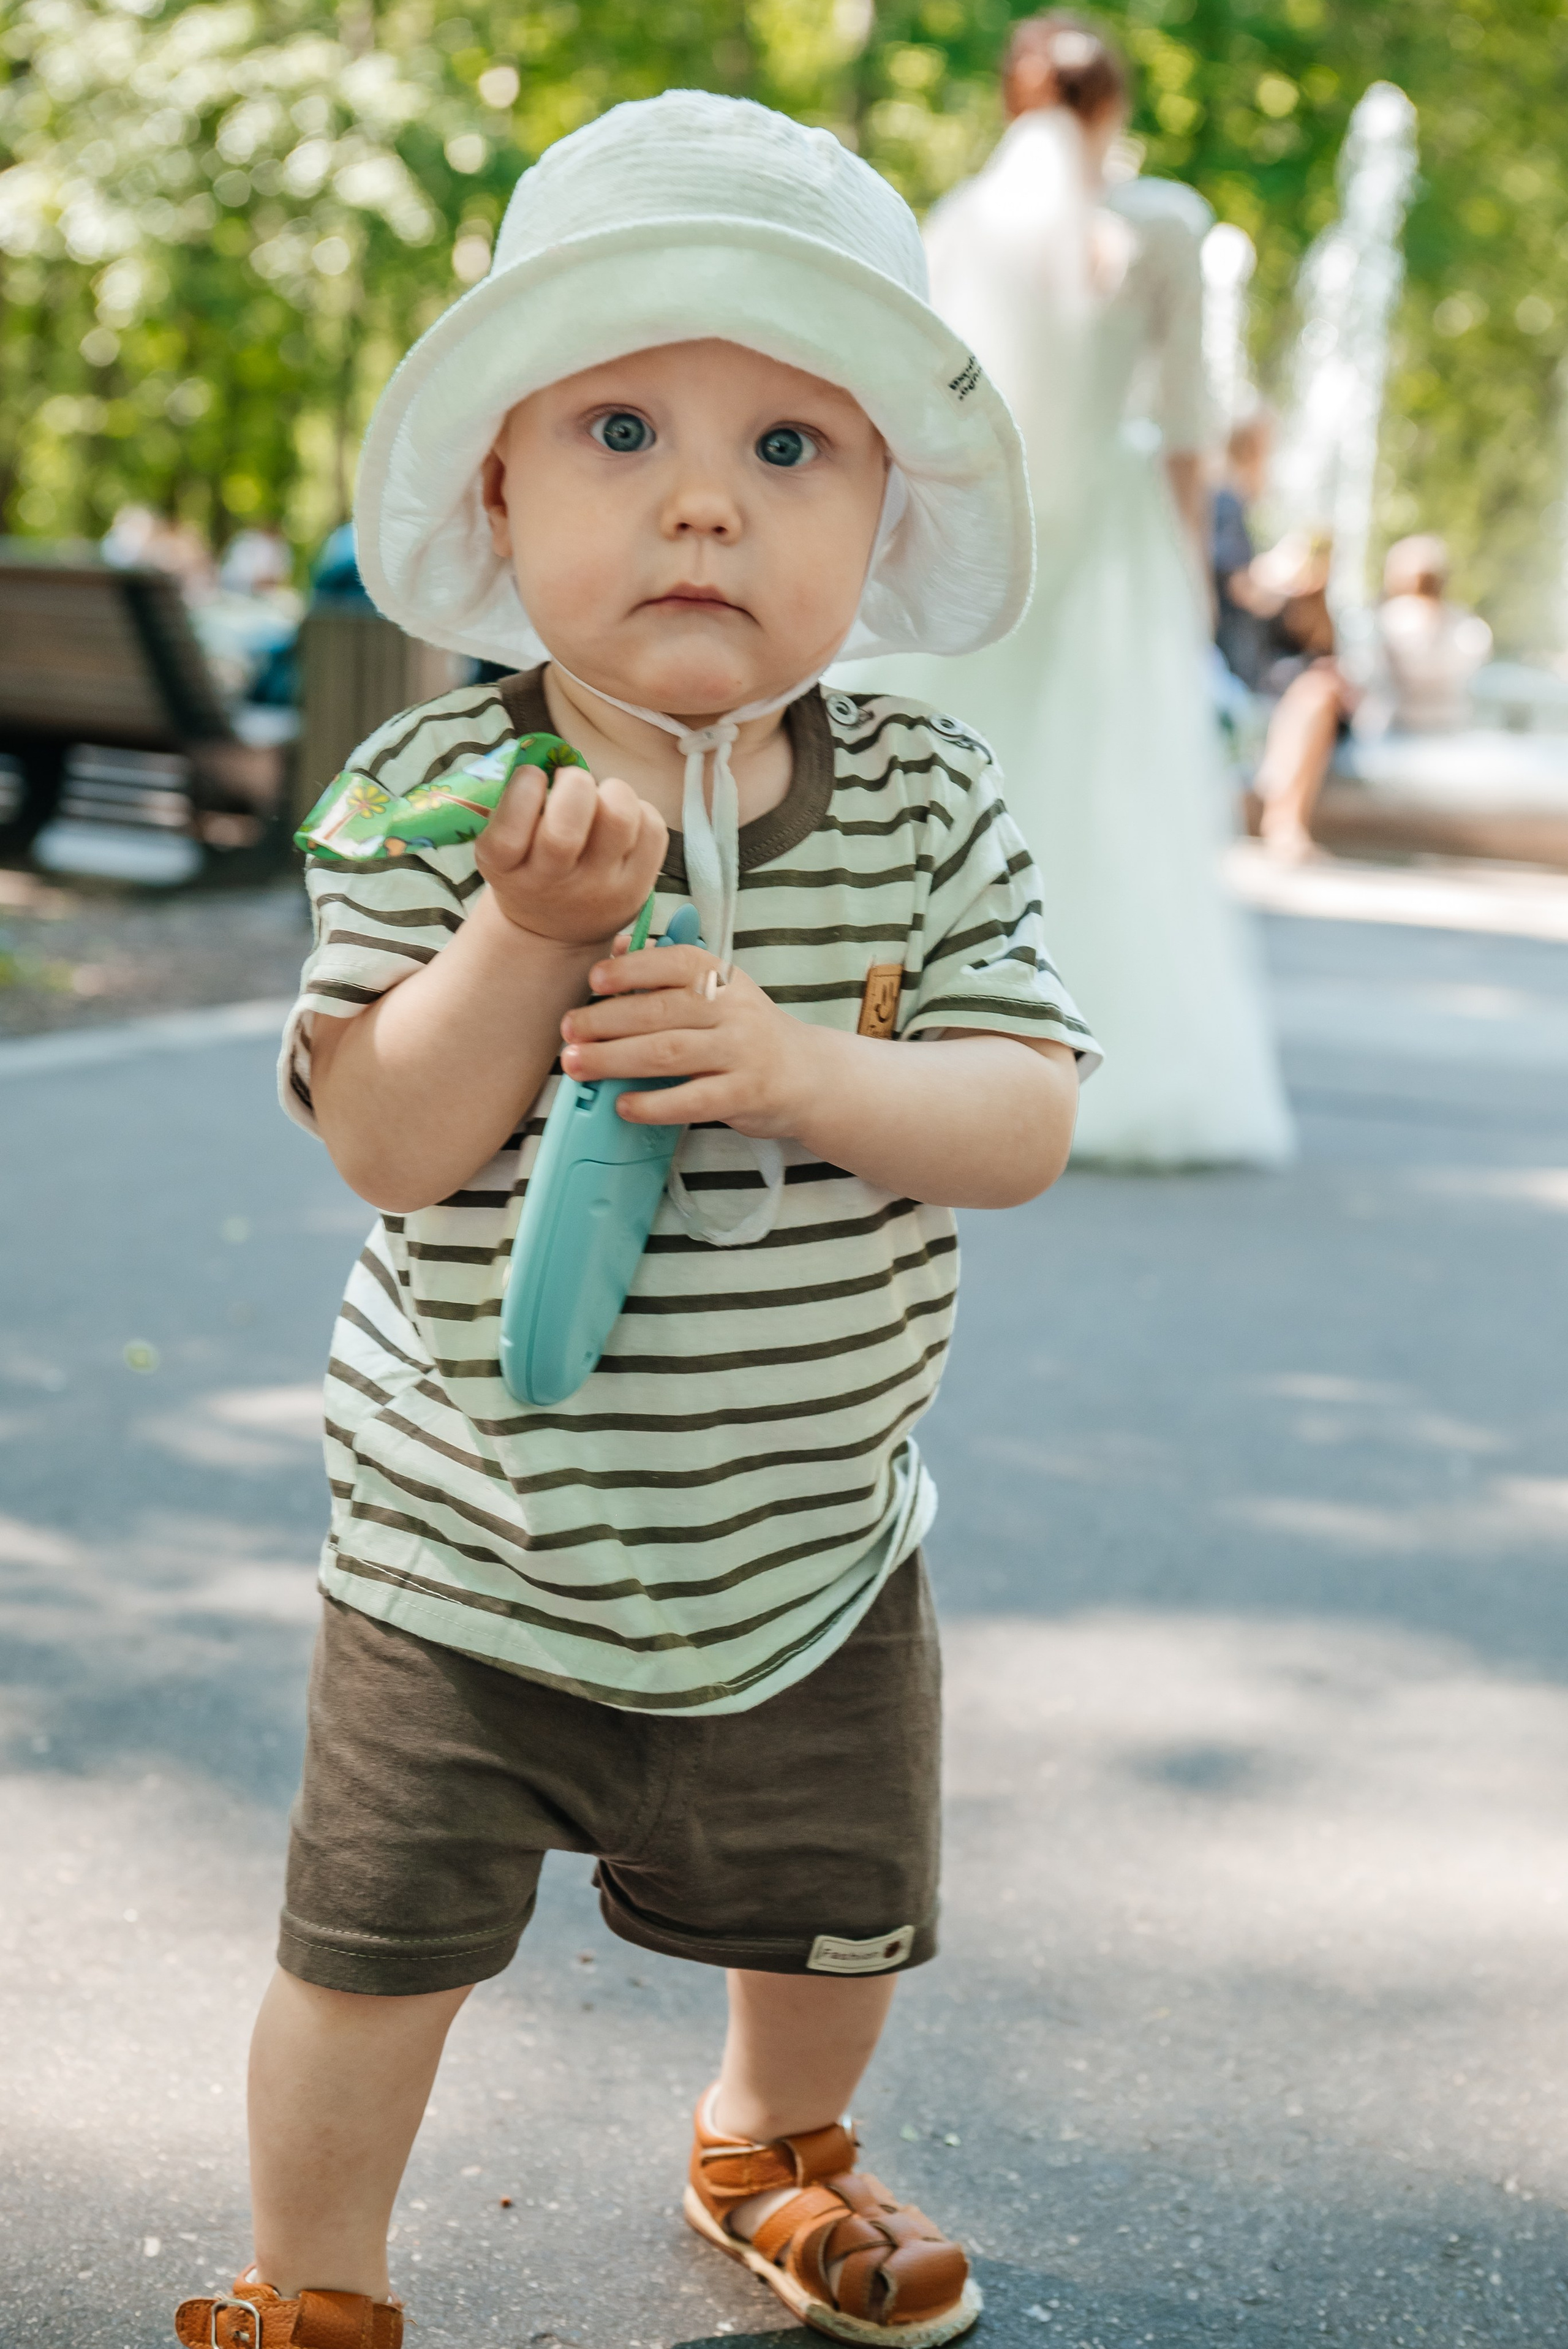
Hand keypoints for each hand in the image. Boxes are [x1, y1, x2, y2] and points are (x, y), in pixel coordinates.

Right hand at [474, 763, 666, 947]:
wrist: (558, 928)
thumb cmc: (528, 867)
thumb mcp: (502, 846)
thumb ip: (511, 805)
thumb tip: (543, 753)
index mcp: (506, 868)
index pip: (508, 832)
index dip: (523, 789)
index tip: (533, 776)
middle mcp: (553, 883)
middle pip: (565, 832)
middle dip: (574, 784)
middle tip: (573, 781)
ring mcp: (599, 889)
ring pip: (619, 821)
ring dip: (614, 791)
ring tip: (602, 797)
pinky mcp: (638, 887)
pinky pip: (652, 829)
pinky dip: (641, 809)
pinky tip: (623, 817)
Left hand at [559, 943, 824, 1136]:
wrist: (809, 1075)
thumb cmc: (746, 1031)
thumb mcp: (718, 990)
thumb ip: (668, 972)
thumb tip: (617, 946)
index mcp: (723, 976)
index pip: (674, 963)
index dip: (631, 969)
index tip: (594, 981)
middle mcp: (734, 1010)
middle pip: (660, 1011)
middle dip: (606, 1021)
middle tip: (568, 1031)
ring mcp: (741, 1053)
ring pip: (668, 1053)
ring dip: (615, 1059)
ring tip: (577, 1064)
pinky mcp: (744, 1095)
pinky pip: (691, 1100)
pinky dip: (652, 1104)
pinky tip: (623, 1105)